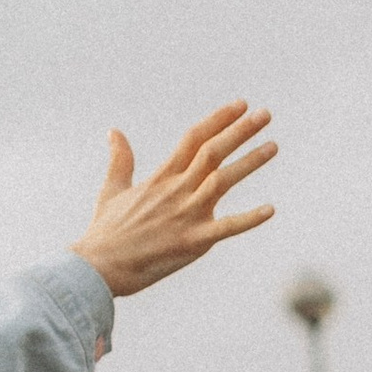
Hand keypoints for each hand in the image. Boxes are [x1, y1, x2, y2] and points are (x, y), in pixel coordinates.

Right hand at [75, 103, 275, 297]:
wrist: (98, 266)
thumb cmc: (105, 231)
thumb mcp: (112, 189)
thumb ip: (120, 160)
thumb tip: (114, 131)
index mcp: (160, 178)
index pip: (193, 139)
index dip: (218, 120)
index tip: (240, 105)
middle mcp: (176, 191)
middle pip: (212, 153)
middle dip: (240, 131)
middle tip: (265, 114)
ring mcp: (186, 215)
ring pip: (223, 181)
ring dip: (250, 162)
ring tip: (273, 146)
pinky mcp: (193, 241)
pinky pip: (227, 228)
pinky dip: (249, 219)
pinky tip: (270, 209)